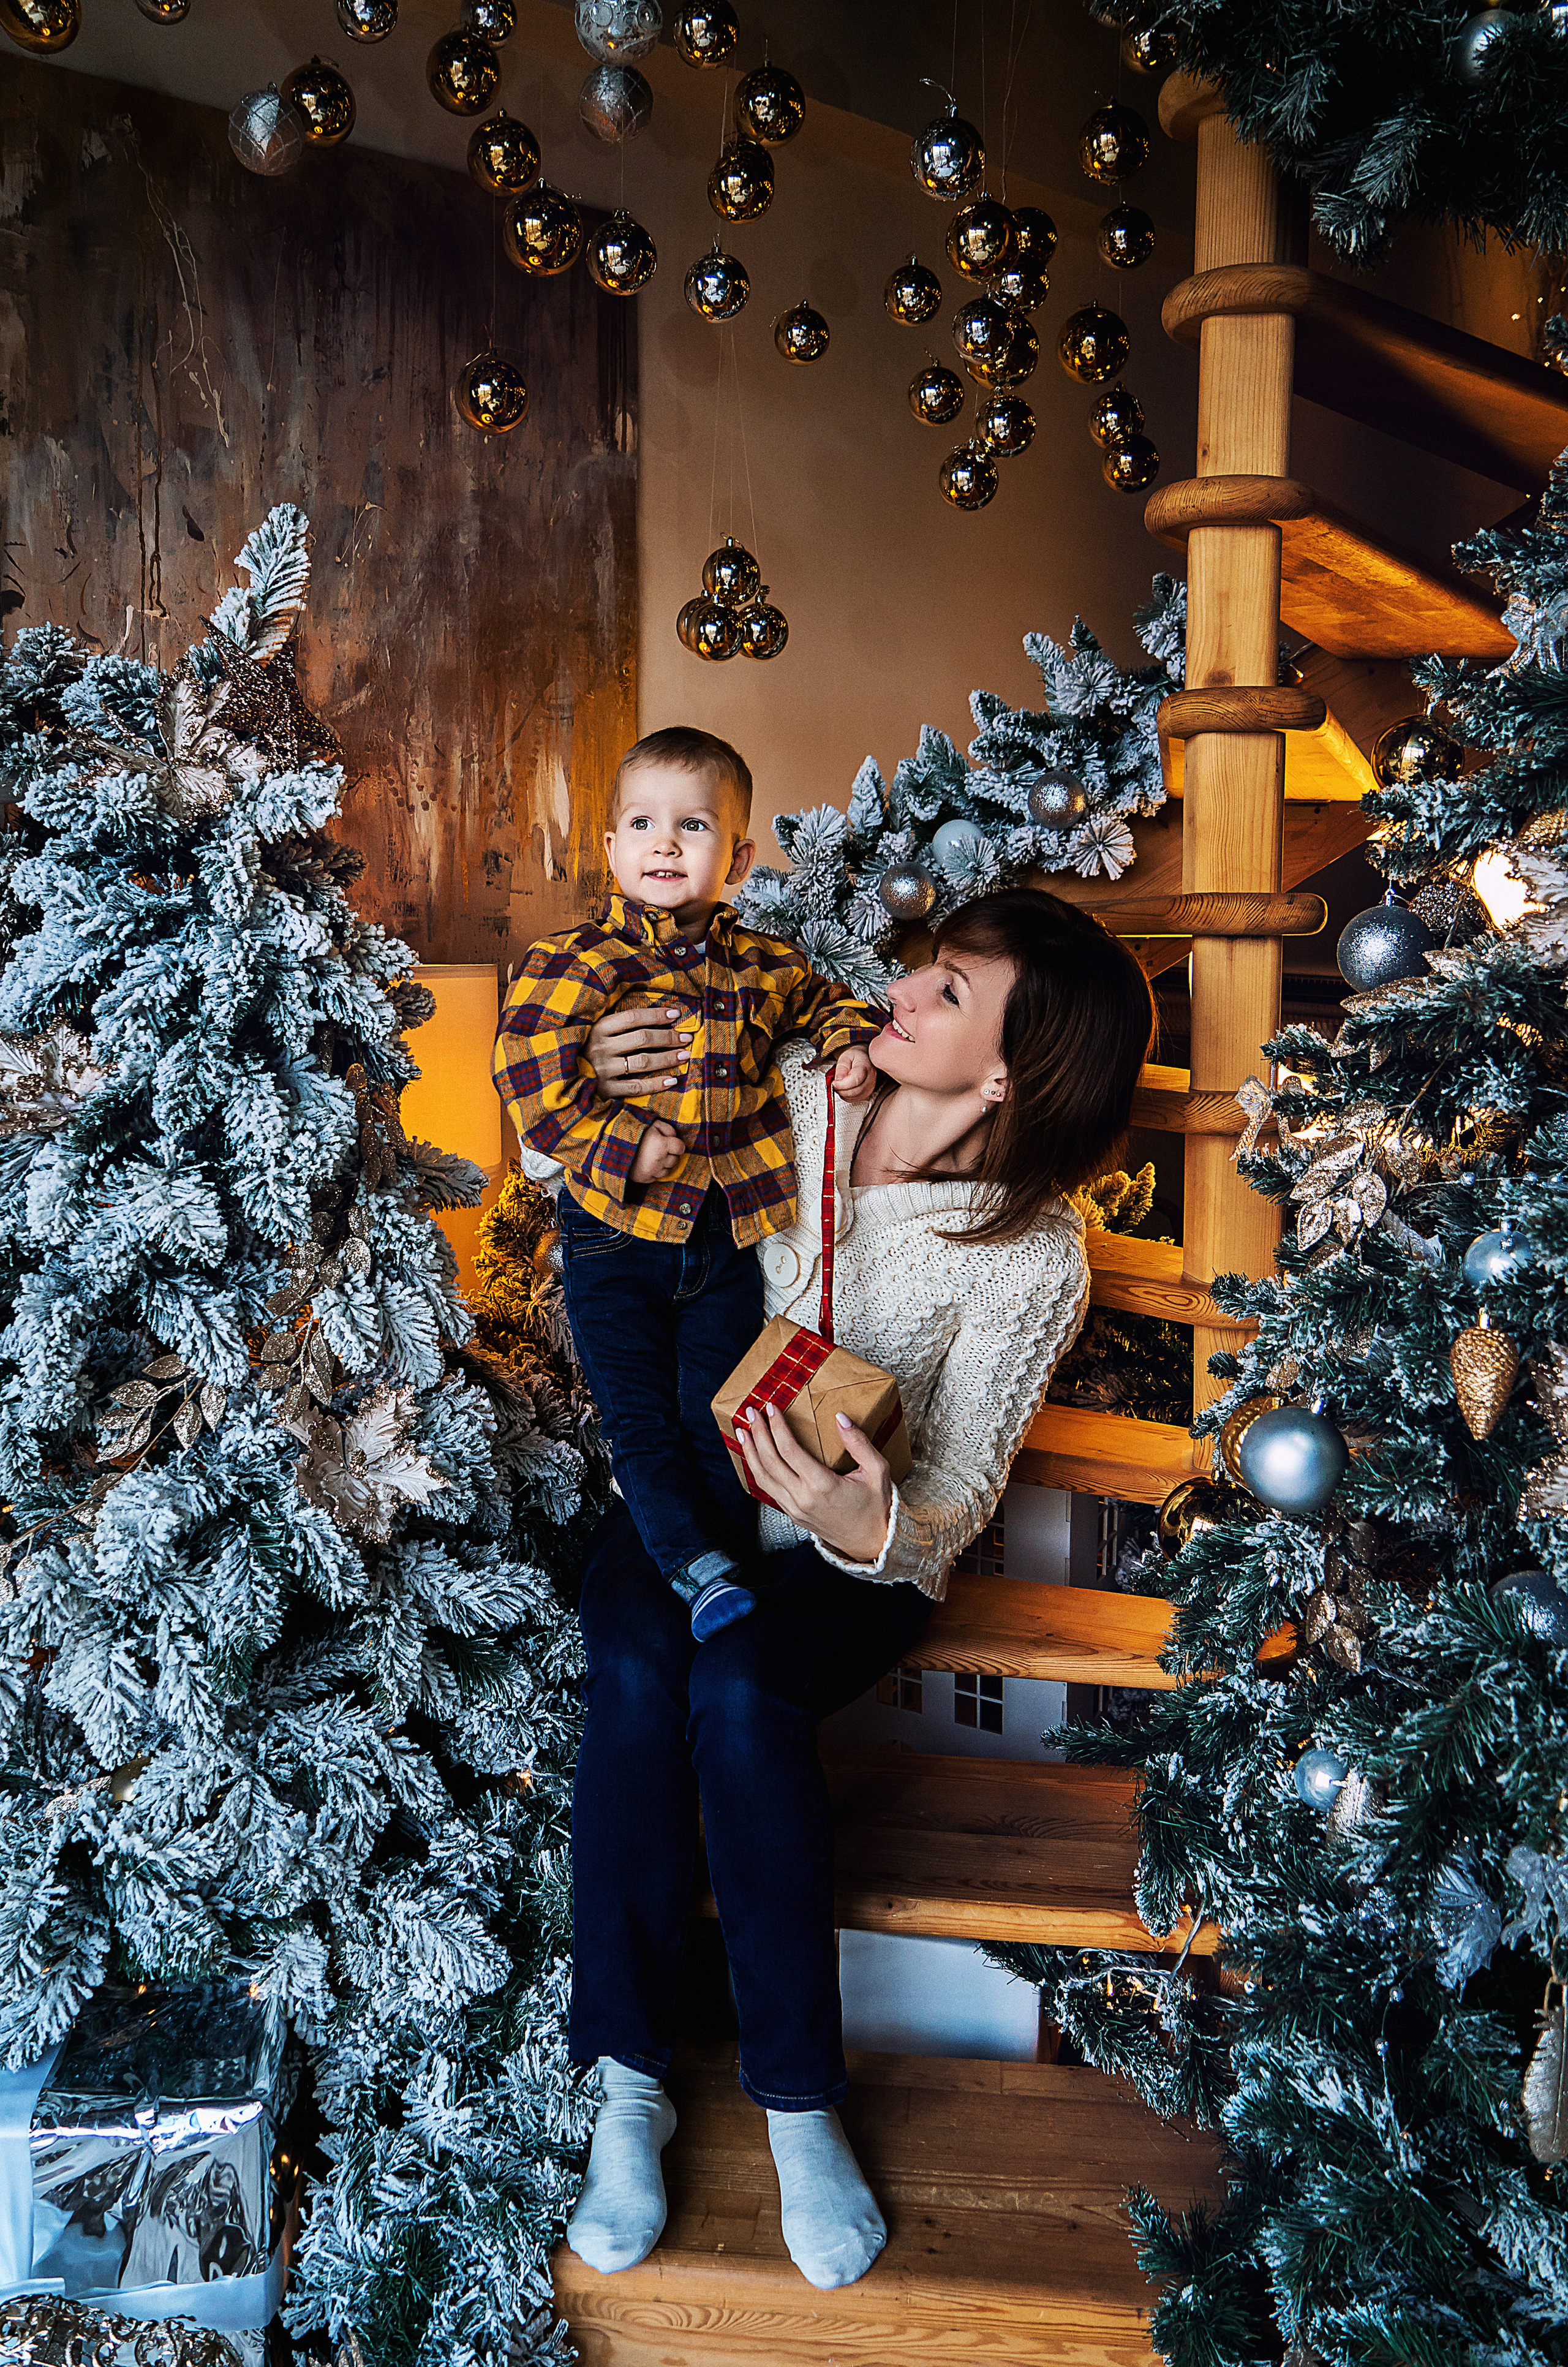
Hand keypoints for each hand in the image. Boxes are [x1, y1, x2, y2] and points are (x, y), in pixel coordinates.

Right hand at [588, 1003, 693, 1097]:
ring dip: (668, 1058)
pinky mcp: (606, 1091)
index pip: (633, 1017)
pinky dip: (656, 1084)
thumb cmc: (586, 1051)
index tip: (677, 1014)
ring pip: (643, 1062)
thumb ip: (619, 1025)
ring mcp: (603, 1070)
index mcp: (598, 1028)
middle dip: (668, 1036)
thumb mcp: (595, 1032)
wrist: (562, 1078)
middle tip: (686, 1037)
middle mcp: (601, 1048)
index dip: (657, 1014)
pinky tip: (672, 1080)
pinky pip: (637, 1087)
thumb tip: (656, 1016)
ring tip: (685, 1055)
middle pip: (643, 1038)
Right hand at [630, 1119, 686, 1184]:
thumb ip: (666, 1128)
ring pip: (667, 1170)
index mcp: (661, 1146)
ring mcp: (651, 1171)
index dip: (677, 1145)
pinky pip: (656, 1177)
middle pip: (674, 1160)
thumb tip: (674, 1136)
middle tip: (659, 1148)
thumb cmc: (634, 1132)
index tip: (672, 1143)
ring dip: (663, 1164)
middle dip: (670, 1154)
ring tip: (652, 1156)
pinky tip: (647, 1164)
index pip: (680, 1148)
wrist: (613, 1145)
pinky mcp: (644, 1179)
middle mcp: (659, 1161)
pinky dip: (654, 1172)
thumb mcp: (652, 1124)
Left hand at [735, 1402, 893, 1564]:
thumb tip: (840, 1417)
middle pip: (770, 1461)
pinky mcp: (793, 1514)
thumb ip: (859, 1443)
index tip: (771, 1408)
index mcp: (823, 1485)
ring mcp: (795, 1509)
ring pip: (763, 1477)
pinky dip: (757, 1470)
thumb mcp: (877, 1471)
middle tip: (751, 1412)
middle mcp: (803, 1498)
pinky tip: (754, 1456)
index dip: (777, 1427)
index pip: (790, 1450)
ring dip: (750, 1452)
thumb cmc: (876, 1506)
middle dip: (758, 1434)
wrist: (872, 1542)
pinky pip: (769, 1490)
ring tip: (743, 1431)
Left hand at [831, 1046, 875, 1102]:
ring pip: (854, 1097)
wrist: (865, 1058)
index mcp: (865, 1067)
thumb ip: (841, 1068)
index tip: (834, 1083)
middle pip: (854, 1091)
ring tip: (839, 1084)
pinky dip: (846, 1096)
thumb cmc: (856, 1056)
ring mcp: (870, 1087)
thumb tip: (838, 1081)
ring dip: (843, 1093)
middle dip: (841, 1090)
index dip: (843, 1084)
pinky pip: (854, 1099)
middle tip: (834, 1084)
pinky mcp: (867, 1093)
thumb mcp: (845, 1057)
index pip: (855, 1080)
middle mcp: (870, 1079)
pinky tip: (844, 1088)